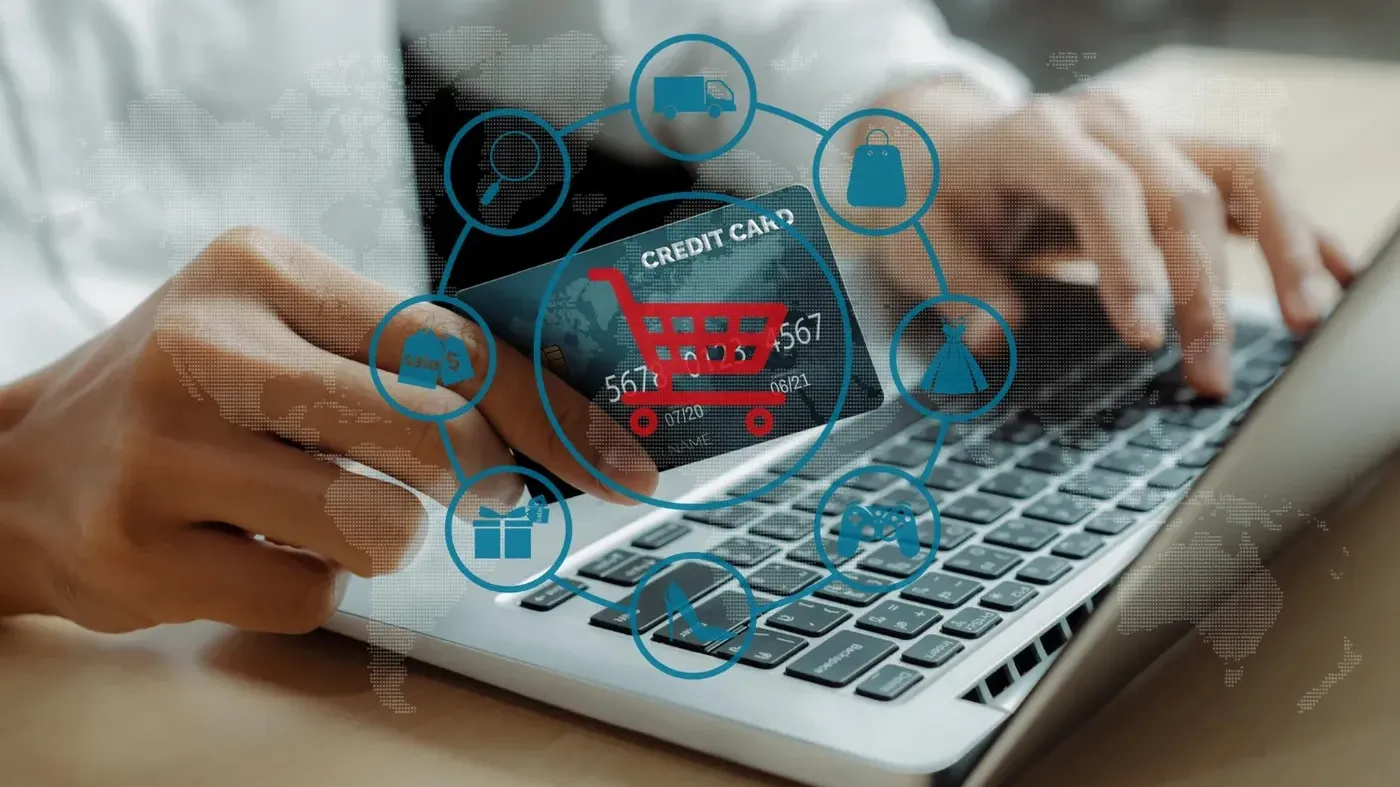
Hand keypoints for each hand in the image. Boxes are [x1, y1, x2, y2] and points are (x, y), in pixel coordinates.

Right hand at [0, 228, 656, 632]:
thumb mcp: (278, 330)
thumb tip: (551, 428)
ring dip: (376, 537)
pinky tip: (249, 547)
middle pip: (430, 431)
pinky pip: (310, 597)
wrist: (20, 468)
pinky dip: (306, 584)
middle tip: (471, 489)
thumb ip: (397, 362)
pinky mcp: (140, 553)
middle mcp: (208, 348)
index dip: (547, 411)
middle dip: (475, 479)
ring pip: (379, 528)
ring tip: (313, 507)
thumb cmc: (188, 395)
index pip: (448, 343)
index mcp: (260, 269)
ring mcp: (165, 453)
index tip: (610, 459)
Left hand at [858, 78, 1355, 396]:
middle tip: (1207, 375)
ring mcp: (1151, 133)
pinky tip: (1333, 273)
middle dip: (1204, 290)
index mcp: (1036, 136)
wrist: (944, 149)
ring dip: (1282, 250)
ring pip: (1242, 174)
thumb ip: (957, 291)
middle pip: (1182, 194)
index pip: (1102, 192)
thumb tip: (994, 340)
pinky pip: (1252, 182)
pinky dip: (1296, 226)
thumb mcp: (919, 245)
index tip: (1147, 339)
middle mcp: (1106, 123)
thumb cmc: (933, 200)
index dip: (1131, 265)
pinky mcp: (1178, 157)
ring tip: (1303, 323)